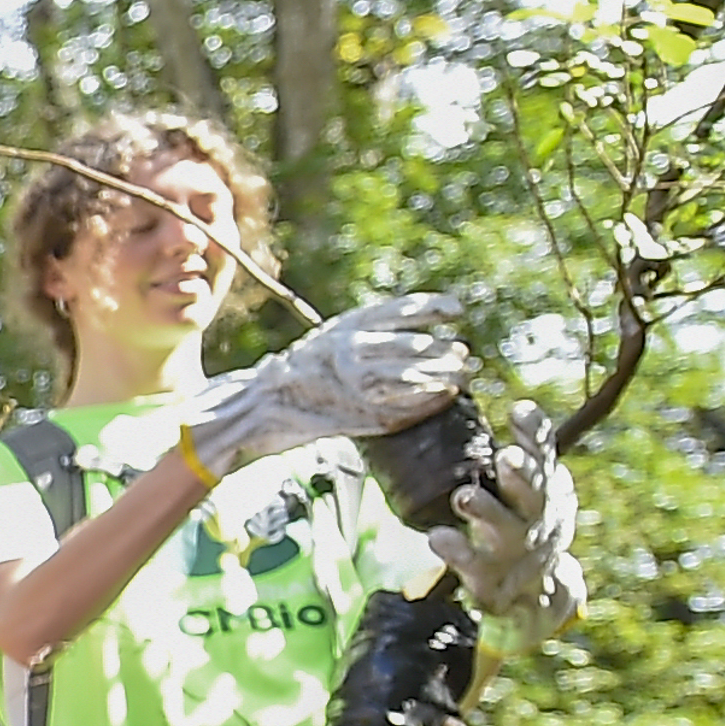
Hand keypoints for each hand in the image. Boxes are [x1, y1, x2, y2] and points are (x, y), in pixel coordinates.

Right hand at [173, 293, 472, 481]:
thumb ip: (367, 336)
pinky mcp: (351, 416)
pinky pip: (398, 410)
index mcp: (343, 326)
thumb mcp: (330, 338)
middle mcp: (347, 352)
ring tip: (461, 378)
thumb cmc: (301, 370)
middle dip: (442, 353)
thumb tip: (421, 334)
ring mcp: (349, 386)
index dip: (432, 309)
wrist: (260, 404)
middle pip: (410, 348)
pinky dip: (424, 406)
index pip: (398, 311)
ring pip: (408, 380)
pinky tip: (443, 401)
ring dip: (440, 379)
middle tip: (465, 356)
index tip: (457, 312)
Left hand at [428, 400, 585, 633]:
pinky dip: (457, 553)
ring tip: (464, 497)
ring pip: (505, 532)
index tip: (519, 410)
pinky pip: (474, 568)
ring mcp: (515, 553)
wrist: (539, 593)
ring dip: (486, 513)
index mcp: (546, 491)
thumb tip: (517, 406)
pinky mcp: (492, 582)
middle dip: (521, 476)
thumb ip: (527, 453)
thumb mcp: (533, 489)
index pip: (545, 457)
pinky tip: (438, 537)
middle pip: (534, 495)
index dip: (535, 435)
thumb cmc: (526, 523)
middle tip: (506, 458)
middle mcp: (536, 520)